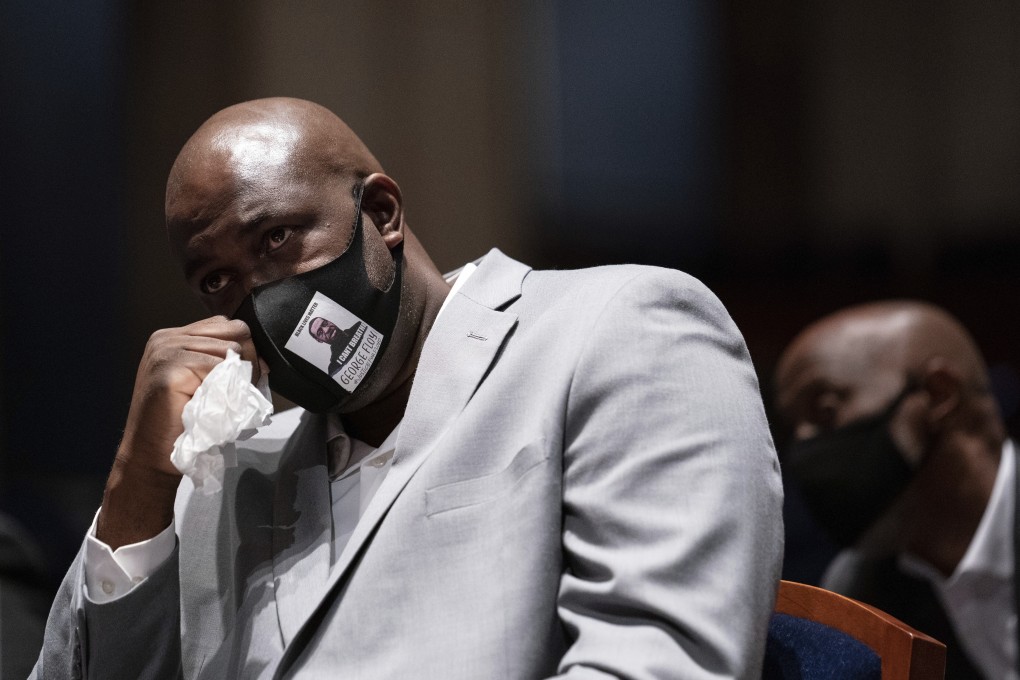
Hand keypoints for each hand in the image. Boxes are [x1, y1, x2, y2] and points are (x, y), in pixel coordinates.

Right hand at [97, 317, 259, 547]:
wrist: (152, 457)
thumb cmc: (184, 425)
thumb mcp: (205, 384)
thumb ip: (223, 363)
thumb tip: (262, 361)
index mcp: (174, 338)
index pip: (227, 325)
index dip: (246, 349)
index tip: (249, 377)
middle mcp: (167, 338)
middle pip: (234, 330)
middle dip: (248, 360)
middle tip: (241, 391)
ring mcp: (165, 351)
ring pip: (230, 349)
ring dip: (238, 377)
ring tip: (225, 400)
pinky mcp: (169, 368)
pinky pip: (217, 367)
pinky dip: (225, 387)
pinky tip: (212, 404)